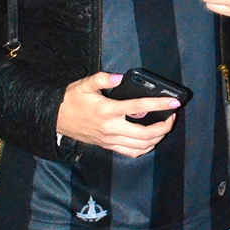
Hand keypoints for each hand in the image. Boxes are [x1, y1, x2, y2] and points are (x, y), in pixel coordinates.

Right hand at [56, 71, 178, 157]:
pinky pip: (131, 152)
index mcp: (108, 110)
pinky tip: (151, 140)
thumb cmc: (72, 99)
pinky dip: (145, 148)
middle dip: (164, 126)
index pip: (139, 108)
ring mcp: (110, 140)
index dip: (159, 105)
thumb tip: (120, 76)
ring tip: (165, 127)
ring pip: (140, 146)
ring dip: (157, 138)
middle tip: (172, 116)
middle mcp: (111, 128)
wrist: (55, 119)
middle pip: (145, 133)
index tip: (174, 102)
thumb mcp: (85, 84)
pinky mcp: (108, 146)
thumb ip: (103, 78)